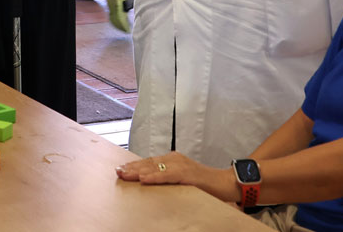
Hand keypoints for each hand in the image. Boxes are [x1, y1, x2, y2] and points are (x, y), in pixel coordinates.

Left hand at [115, 152, 235, 200]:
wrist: (225, 183)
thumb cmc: (204, 183)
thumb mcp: (182, 180)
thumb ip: (168, 179)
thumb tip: (150, 183)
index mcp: (173, 160)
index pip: (149, 163)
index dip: (134, 166)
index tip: (120, 169)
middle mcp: (175, 159)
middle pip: (149, 163)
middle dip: (132, 168)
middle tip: (117, 171)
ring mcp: (182, 165)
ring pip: (156, 168)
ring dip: (139, 171)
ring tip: (125, 174)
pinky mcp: (188, 174)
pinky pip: (168, 175)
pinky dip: (155, 177)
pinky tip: (144, 179)